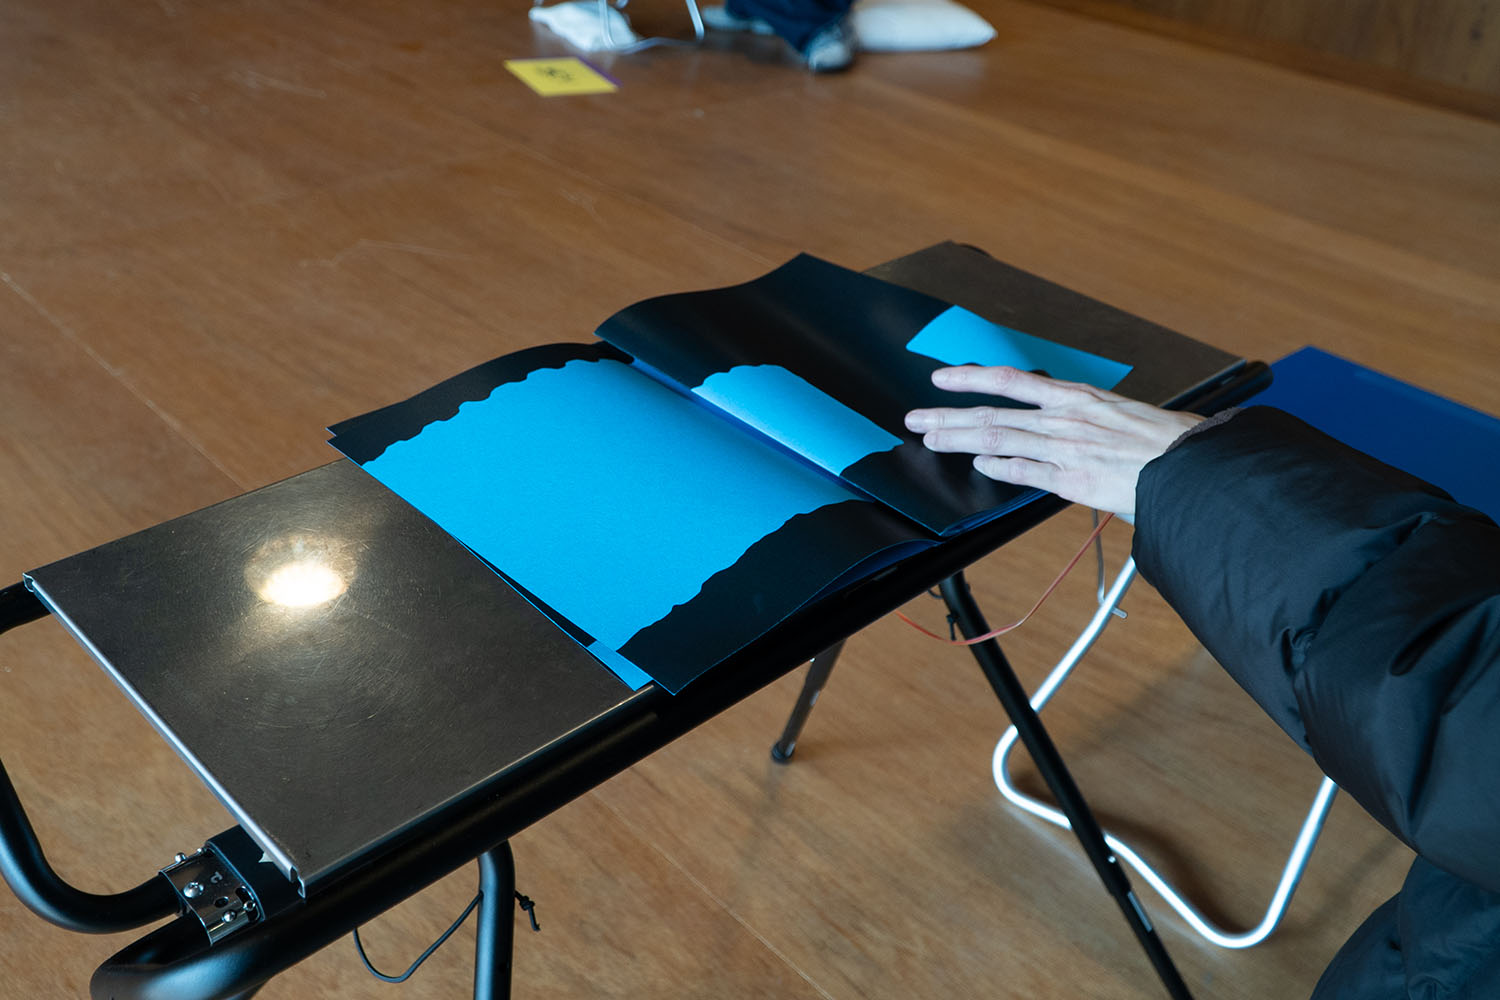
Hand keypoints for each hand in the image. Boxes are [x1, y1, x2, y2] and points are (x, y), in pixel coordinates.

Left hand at [904, 366, 1204, 518]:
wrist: (1193, 465)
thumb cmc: (1165, 442)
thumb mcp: (1120, 415)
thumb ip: (1084, 420)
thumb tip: (1058, 425)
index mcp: (1077, 397)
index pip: (1012, 380)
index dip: (972, 377)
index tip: (943, 376)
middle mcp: (1065, 418)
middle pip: (993, 413)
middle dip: (948, 414)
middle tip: (915, 416)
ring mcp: (1066, 447)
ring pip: (999, 439)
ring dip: (959, 439)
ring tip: (931, 437)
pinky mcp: (1073, 478)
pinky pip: (1026, 471)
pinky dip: (999, 468)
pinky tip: (978, 466)